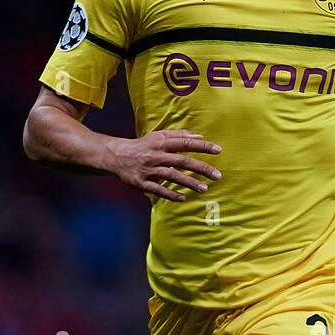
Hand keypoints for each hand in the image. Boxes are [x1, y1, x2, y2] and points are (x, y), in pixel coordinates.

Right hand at [103, 130, 221, 200]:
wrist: (116, 156)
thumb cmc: (143, 146)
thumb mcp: (158, 136)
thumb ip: (179, 136)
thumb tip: (200, 136)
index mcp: (161, 143)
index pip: (185, 143)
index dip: (202, 146)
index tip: (218, 150)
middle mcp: (156, 155)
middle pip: (182, 161)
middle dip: (201, 168)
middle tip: (217, 175)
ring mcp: (149, 170)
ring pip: (172, 176)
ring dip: (189, 183)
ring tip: (205, 189)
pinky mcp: (141, 182)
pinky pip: (158, 189)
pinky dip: (170, 194)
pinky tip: (183, 199)